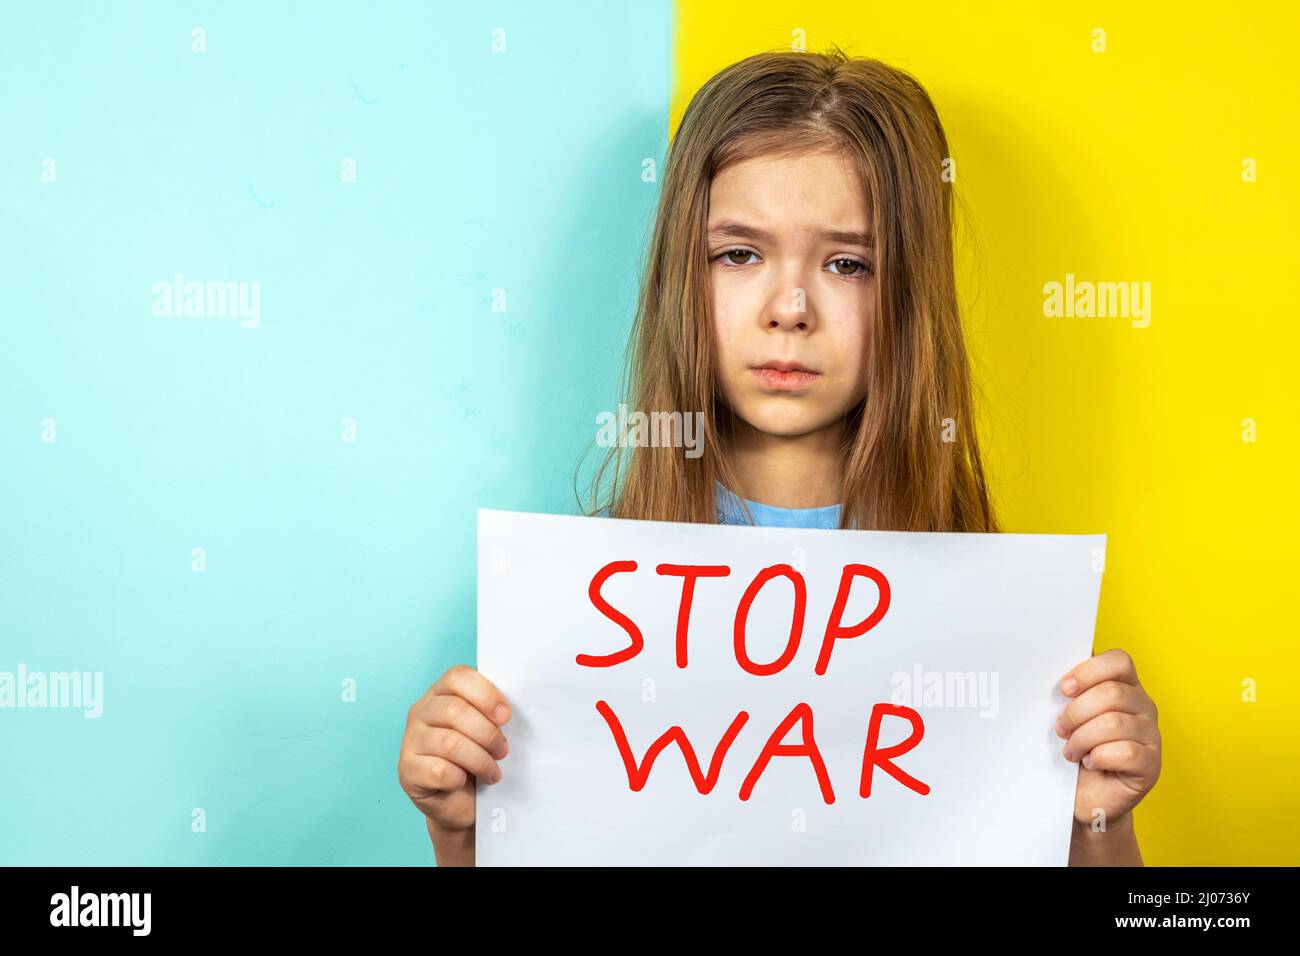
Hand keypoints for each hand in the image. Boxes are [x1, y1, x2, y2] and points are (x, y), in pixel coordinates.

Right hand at [398, 665, 511, 848]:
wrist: (459, 802)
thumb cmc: (475, 759)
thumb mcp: (485, 729)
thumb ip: (491, 713)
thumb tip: (507, 711)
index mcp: (440, 692)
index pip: (458, 676)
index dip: (486, 694)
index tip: (506, 716)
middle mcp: (420, 711)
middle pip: (455, 710)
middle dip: (487, 733)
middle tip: (502, 751)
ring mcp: (410, 740)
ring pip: (450, 743)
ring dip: (480, 760)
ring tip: (492, 772)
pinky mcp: (407, 770)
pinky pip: (439, 771)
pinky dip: (459, 778)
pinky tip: (463, 782)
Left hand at [1055, 648, 1160, 828]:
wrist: (1084, 795)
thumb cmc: (1076, 749)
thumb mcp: (1071, 715)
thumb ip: (1071, 692)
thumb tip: (1049, 671)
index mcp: (1126, 686)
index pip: (1119, 660)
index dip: (1089, 671)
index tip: (1063, 688)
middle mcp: (1144, 706)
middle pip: (1111, 693)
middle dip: (1076, 713)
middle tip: (1060, 729)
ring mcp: (1152, 735)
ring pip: (1114, 723)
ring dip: (1082, 739)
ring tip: (1072, 751)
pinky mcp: (1152, 764)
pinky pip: (1125, 752)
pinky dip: (1098, 758)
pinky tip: (1091, 763)